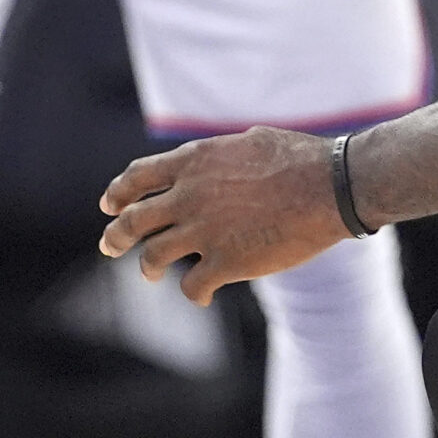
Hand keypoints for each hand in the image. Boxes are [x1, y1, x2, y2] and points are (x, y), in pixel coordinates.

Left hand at [97, 128, 349, 304]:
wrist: (328, 186)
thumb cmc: (298, 158)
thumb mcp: (246, 142)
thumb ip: (219, 156)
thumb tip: (214, 161)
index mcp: (193, 161)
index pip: (137, 177)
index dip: (118, 193)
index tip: (109, 206)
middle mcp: (189, 195)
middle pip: (133, 220)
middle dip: (116, 236)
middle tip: (109, 246)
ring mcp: (204, 231)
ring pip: (153, 256)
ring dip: (147, 267)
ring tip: (150, 274)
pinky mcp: (226, 262)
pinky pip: (192, 286)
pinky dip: (193, 293)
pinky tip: (201, 296)